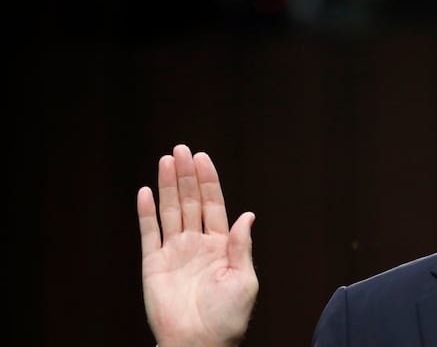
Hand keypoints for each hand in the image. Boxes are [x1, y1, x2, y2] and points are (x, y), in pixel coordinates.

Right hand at [137, 144, 257, 346]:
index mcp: (221, 246)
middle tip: (181, 149)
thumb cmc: (227, 318)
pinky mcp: (154, 264)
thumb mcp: (244, 279)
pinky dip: (147, 212)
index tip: (203, 158)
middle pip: (190, 202)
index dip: (208, 181)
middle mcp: (197, 244)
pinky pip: (149, 233)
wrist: (198, 344)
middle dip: (187, 175)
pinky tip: (147, 191)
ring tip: (166, 160)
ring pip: (170, 211)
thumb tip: (248, 215)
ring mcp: (175, 253)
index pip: (214, 205)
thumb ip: (242, 246)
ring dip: (168, 185)